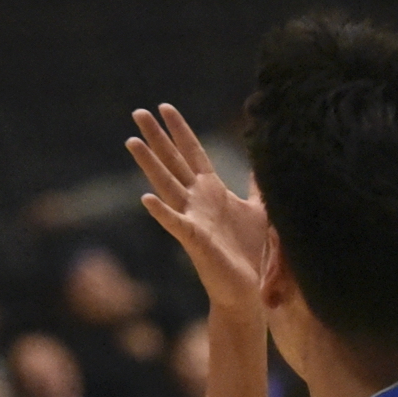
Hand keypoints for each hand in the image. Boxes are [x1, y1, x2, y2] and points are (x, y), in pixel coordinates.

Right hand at [128, 105, 270, 317]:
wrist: (248, 289)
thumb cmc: (251, 252)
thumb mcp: (260, 211)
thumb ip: (258, 187)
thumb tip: (264, 162)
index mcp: (213, 191)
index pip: (193, 152)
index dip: (180, 130)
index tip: (165, 107)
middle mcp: (198, 200)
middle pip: (174, 161)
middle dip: (157, 137)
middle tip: (138, 112)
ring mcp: (192, 219)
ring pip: (166, 185)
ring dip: (149, 164)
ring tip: (132, 141)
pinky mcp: (194, 240)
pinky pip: (174, 223)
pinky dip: (161, 211)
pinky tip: (146, 198)